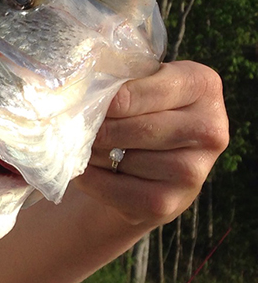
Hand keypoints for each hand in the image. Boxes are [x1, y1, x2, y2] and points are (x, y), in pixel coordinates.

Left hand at [74, 60, 228, 228]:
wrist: (147, 165)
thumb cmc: (138, 111)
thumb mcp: (138, 84)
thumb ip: (119, 80)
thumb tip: (80, 94)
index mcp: (203, 86)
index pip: (145, 91)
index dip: (108, 98)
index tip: (86, 101)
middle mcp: (210, 130)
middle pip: (138, 128)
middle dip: (99, 128)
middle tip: (73, 125)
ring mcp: (193, 171)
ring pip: (126, 159)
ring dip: (94, 153)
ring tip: (84, 145)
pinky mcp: (168, 203)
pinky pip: (115, 190)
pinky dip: (91, 179)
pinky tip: (84, 169)